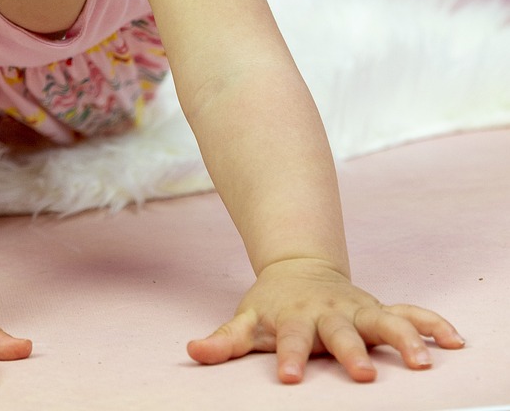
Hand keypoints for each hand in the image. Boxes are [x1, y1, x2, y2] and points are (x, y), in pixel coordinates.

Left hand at [187, 258, 464, 383]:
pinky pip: (410, 313)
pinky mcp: (379, 309)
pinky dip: (432, 324)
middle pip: (341, 334)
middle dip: (352, 352)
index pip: (290, 340)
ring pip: (384, 320)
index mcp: (296, 318)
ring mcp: (358, 310)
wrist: (299, 268)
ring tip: (421, 360)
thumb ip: (225, 340)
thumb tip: (192, 354)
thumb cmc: (274, 305)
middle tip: (363, 374)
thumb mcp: (247, 319)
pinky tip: (453, 340)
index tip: (288, 378)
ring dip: (403, 337)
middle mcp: (330, 314)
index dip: (288, 357)